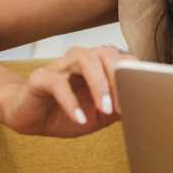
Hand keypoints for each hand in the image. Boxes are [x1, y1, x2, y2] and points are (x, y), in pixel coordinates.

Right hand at [0, 45, 131, 137]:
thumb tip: (144, 109)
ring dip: (99, 85)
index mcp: (98, 64)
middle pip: (106, 54)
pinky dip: (71, 102)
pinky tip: (79, 118)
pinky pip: (57, 83)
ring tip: (105, 110)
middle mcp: (81, 59)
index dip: (134, 77)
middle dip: (118, 79)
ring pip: (84, 60)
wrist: (29, 117)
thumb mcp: (99, 116)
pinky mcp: (40, 78)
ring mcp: (60, 66)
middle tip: (123, 107)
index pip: (123, 59)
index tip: (142, 100)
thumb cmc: (65, 112)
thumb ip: (119, 109)